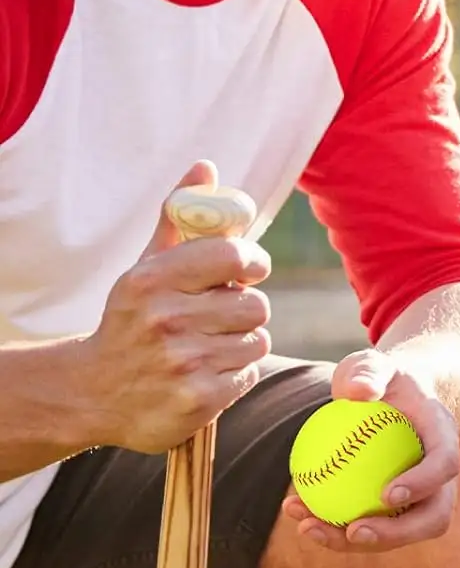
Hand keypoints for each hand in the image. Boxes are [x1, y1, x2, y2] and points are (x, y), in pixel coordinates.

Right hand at [81, 160, 270, 452]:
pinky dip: (234, 374)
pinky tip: (203, 373)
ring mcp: (182, 364)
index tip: (250, 269)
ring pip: (257, 340)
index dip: (252, 261)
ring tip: (206, 345)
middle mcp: (165, 321)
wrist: (94, 392)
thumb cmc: (133, 320)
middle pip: (256, 304)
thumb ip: (179, 217)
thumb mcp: (147, 267)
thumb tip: (206, 167)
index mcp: (151, 280)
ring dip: (241, 342)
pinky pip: (249, 373)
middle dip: (243, 309)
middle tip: (217, 316)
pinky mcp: (198, 400)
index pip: (233, 256)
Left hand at [282, 349, 459, 552]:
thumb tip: (356, 392)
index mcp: (444, 436)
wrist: (393, 397)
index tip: (386, 494)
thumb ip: (367, 372)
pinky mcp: (395, 509)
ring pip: (400, 532)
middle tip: (353, 532)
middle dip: (396, 534)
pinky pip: (368, 525)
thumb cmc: (382, 377)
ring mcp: (421, 496)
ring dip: (355, 541)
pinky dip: (333, 526)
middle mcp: (441, 474)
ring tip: (308, 528)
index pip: (445, 464)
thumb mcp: (373, 365)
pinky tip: (294, 511)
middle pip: (433, 516)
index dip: (423, 484)